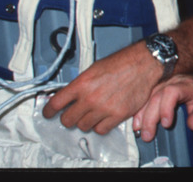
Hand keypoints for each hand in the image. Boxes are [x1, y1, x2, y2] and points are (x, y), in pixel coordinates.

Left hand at [42, 41, 161, 133]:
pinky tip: (103, 119)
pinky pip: (101, 130)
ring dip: (85, 122)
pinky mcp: (118, 115)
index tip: (47, 114)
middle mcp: (90, 97)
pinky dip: (100, 126)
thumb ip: (81, 84)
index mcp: (82, 83)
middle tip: (72, 115)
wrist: (145, 63)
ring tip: (91, 115)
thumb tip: (71, 95)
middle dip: (68, 118)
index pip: (55, 104)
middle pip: (67, 120)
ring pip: (83, 126)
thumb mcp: (95, 68)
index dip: (48, 111)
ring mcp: (104, 108)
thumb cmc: (123, 62)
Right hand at [131, 74, 192, 141]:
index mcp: (187, 85)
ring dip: (142, 116)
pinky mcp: (157, 91)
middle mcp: (173, 82)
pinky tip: (137, 125)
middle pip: (157, 97)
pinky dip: (140, 113)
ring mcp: (164, 85)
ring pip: (148, 98)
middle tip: (148, 136)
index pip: (173, 92)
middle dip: (151, 118)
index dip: (166, 108)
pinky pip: (145, 100)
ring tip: (140, 132)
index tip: (166, 124)